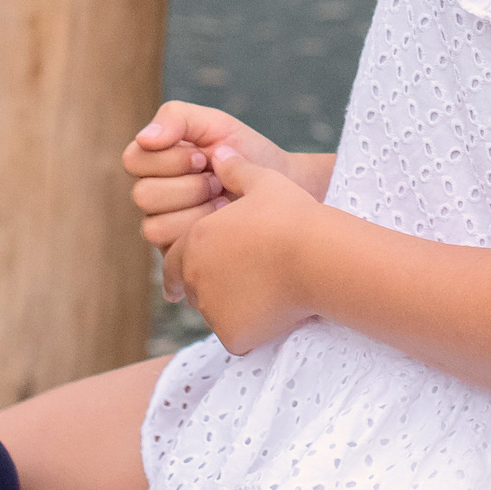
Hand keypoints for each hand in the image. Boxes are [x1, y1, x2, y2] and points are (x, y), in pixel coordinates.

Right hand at [123, 102, 295, 257]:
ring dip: (197, 213)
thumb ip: (176, 118)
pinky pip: (173, 252)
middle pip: (143, 195)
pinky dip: (203, 237)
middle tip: (217, 182)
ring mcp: (164, 226)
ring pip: (154, 227)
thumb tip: (145, 138)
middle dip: (189, 187)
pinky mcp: (179, 255)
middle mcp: (153, 194)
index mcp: (154, 161)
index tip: (205, 156)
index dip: (171, 159)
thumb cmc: (245, 152)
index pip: (133, 160)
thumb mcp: (214, 124)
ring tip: (224, 205)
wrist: (282, 186)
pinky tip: (225, 226)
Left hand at [164, 147, 321, 354]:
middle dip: (208, 286)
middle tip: (232, 285)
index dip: (182, 266)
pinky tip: (270, 316)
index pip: (174, 260)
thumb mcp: (263, 183)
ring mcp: (212, 308)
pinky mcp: (232, 334)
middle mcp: (196, 276)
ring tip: (259, 298)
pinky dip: (247, 330)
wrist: (316, 256)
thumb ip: (237, 170)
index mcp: (196, 241)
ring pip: (214, 313)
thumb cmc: (291, 216)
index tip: (183, 279)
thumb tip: (221, 153)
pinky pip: (234, 336)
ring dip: (227, 308)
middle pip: (192, 288)